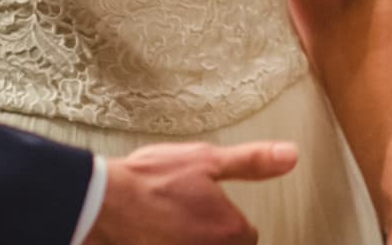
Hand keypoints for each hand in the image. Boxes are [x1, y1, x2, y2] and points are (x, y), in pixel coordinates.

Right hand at [86, 140, 297, 244]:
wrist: (101, 205)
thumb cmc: (150, 181)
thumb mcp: (206, 160)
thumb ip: (252, 162)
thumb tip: (290, 156)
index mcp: (230, 232)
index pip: (247, 237)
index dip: (229, 222)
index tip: (209, 211)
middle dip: (208, 236)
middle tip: (185, 217)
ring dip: (190, 238)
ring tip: (171, 225)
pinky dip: (170, 242)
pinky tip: (160, 233)